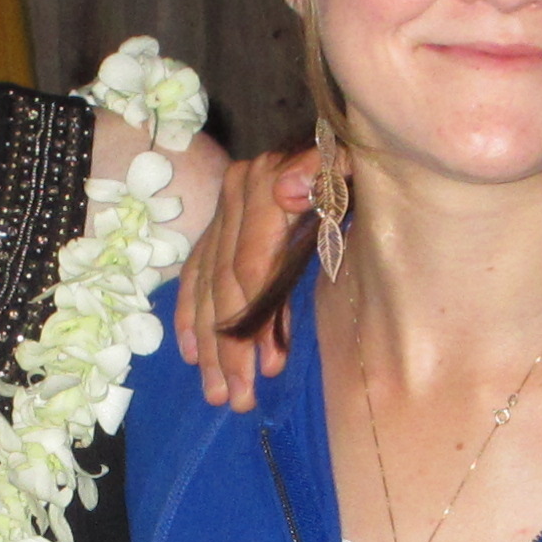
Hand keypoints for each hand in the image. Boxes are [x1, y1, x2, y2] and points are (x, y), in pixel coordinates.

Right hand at [173, 144, 320, 408]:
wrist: (345, 143)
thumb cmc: (352, 168)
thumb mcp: (345, 167)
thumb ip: (320, 175)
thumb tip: (288, 192)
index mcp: (262, 184)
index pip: (250, 264)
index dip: (257, 316)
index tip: (270, 362)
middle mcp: (234, 197)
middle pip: (225, 285)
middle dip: (229, 347)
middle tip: (238, 397)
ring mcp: (221, 213)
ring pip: (207, 288)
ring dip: (208, 346)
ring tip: (220, 393)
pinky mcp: (216, 227)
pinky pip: (193, 276)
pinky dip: (190, 316)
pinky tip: (190, 355)